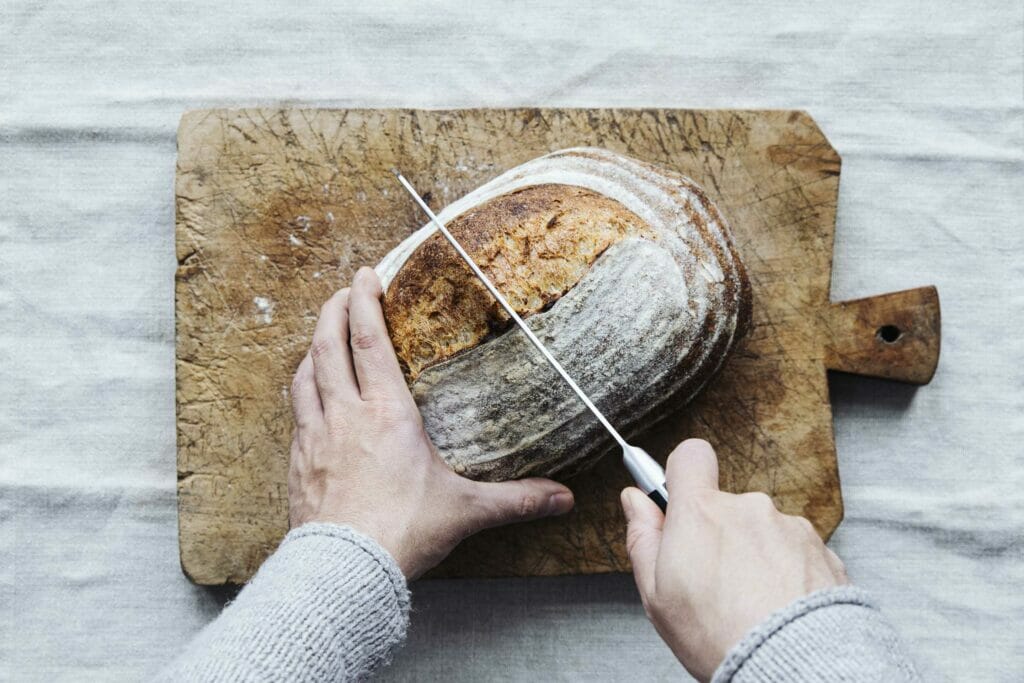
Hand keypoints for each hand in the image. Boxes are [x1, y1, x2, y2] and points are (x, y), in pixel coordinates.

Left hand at [289, 267, 574, 578]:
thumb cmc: (401, 532)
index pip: (368, 341)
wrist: (345, 569)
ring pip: (304, 374)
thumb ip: (515, 499)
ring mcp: (315, 437)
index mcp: (386, 413)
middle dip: (333, 311)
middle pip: (326, 345)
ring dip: (313, 348)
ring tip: (323, 337)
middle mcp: (345, 414)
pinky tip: (311, 397)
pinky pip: (296, 412)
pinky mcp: (298, 462)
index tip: (367, 275)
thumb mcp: (465, 510)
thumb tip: (561, 499)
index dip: (365, 301)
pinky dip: (303, 390)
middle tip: (343, 292)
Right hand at [621, 439, 847, 681]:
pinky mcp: (821, 549)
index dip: (682, 475)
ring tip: (751, 601)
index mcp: (701, 513)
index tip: (677, 500)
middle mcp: (747, 508)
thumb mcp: (657, 595)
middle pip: (725, 505)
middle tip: (714, 579)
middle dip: (718, 533)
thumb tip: (636, 502)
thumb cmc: (721, 636)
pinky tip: (779, 605)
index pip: (690, 456)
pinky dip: (787, 571)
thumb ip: (643, 538)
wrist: (793, 664)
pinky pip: (794, 551)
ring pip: (761, 530)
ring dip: (755, 555)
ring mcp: (788, 526)